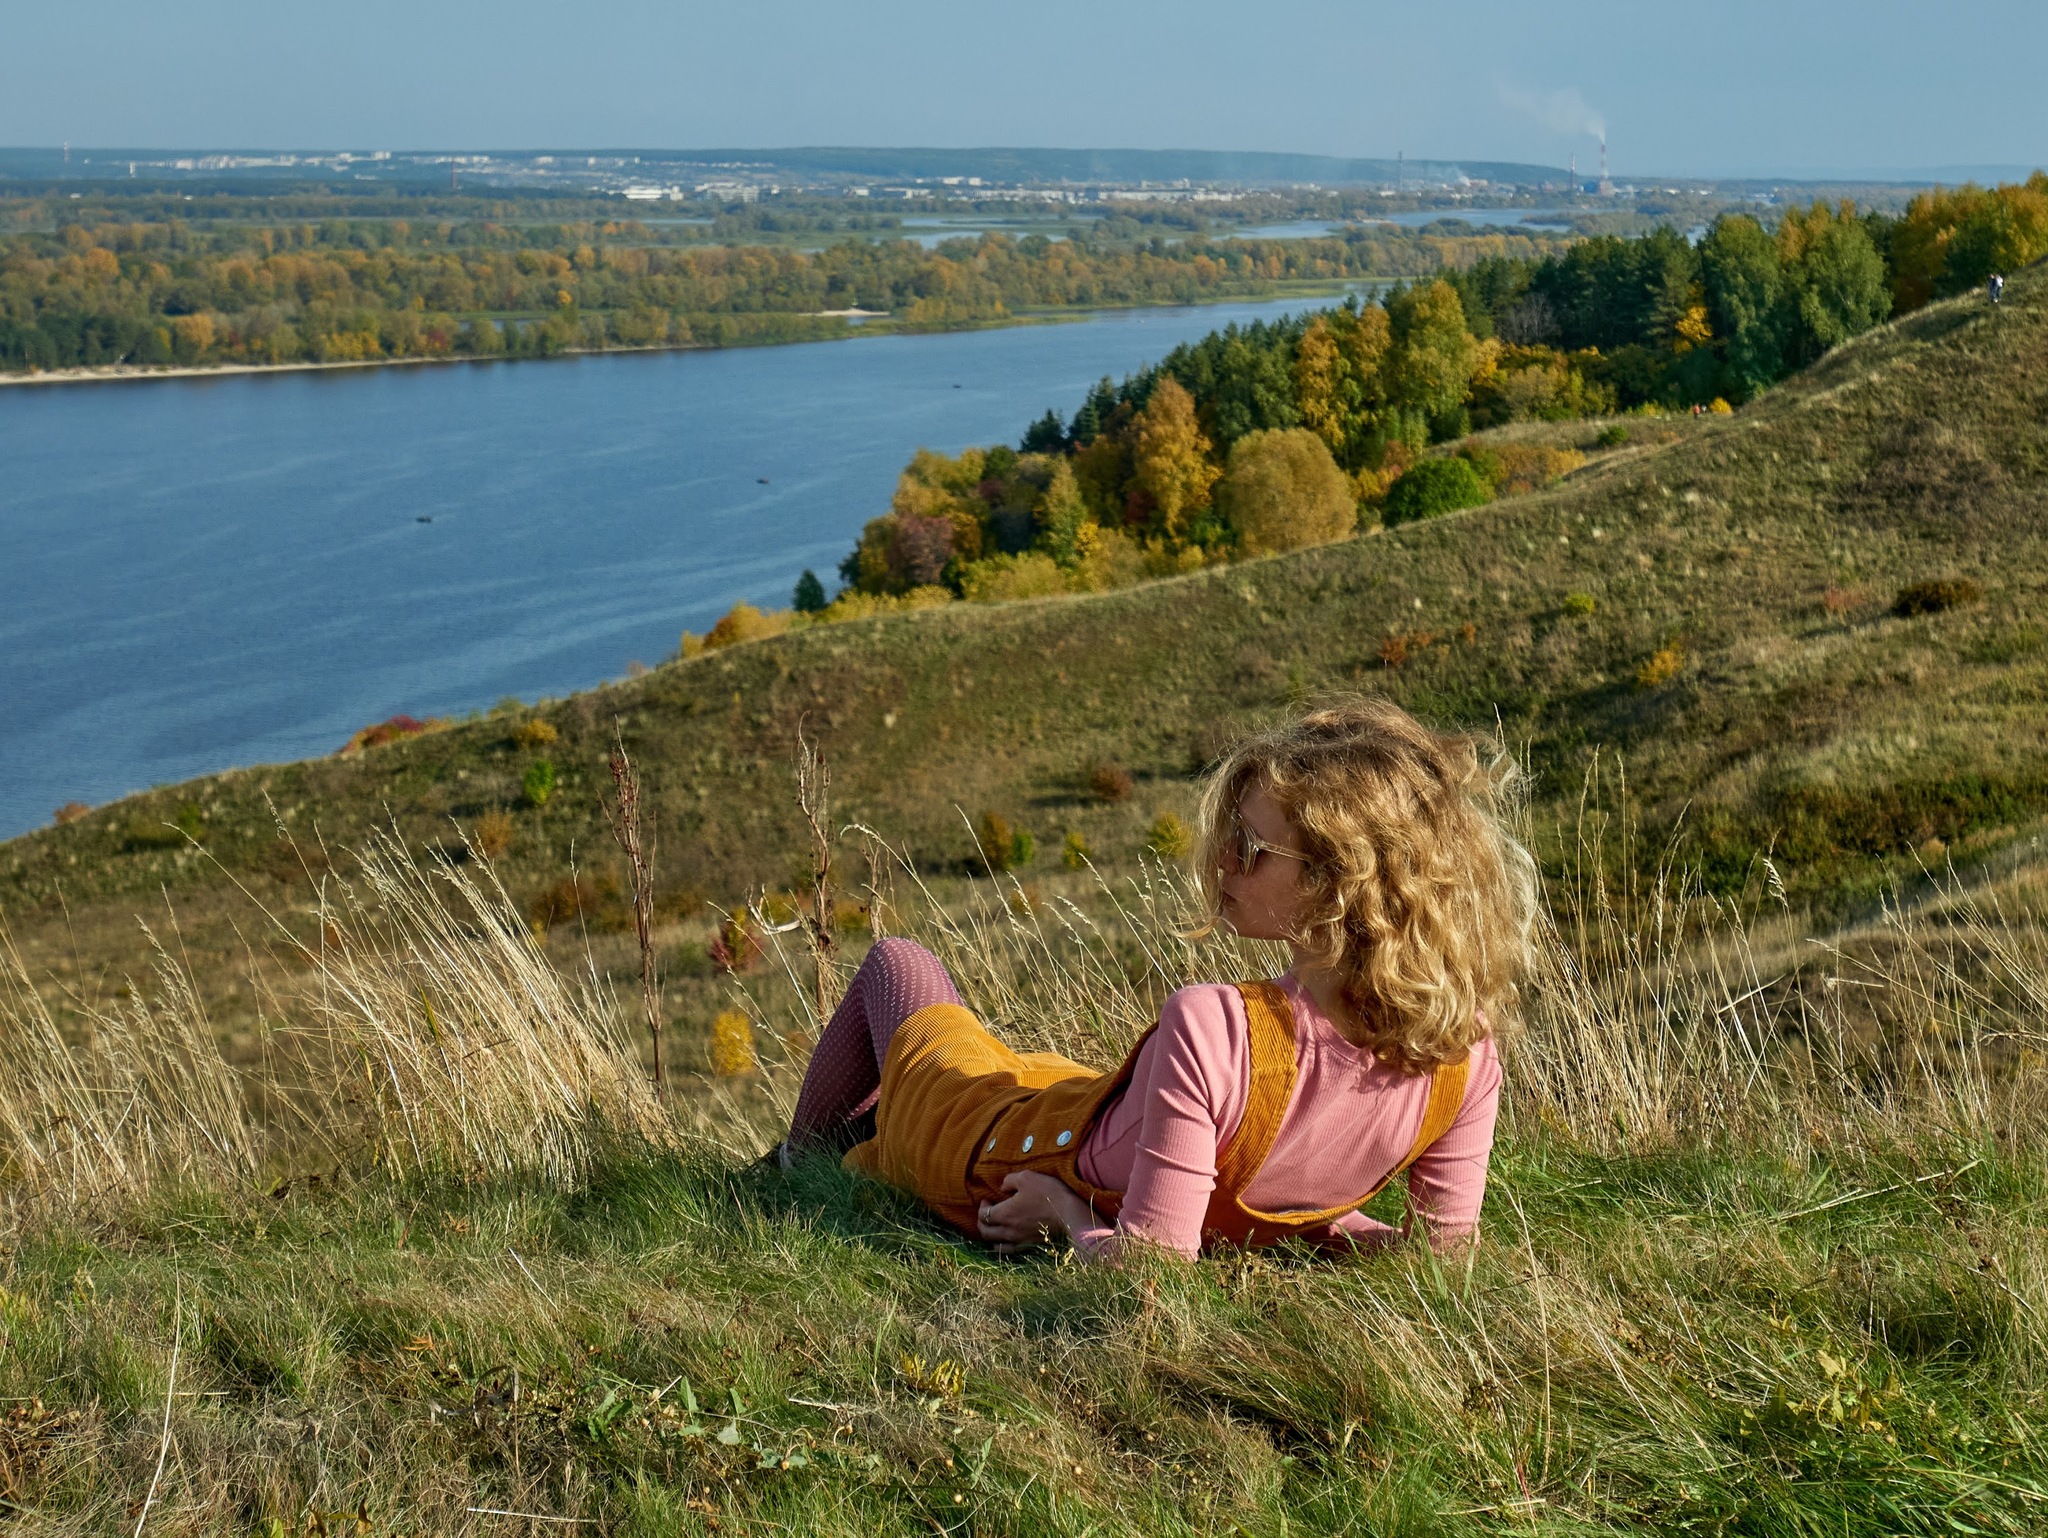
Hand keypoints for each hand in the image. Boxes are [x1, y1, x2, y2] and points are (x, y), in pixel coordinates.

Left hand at [977, 1171, 1093, 1254]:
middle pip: (985, 1232)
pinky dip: (1003, 1247)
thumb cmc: (1048, 1194)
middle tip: (988, 1213)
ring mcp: (1019, 1241)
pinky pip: (1010, 1252)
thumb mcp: (1027, 1177)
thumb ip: (1010, 1181)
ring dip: (991, 1237)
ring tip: (996, 1228)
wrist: (1069, 1214)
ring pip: (995, 1246)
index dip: (982, 1207)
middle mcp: (1008, 1231)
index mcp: (1005, 1214)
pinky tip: (1008, 1241)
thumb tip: (1002, 1187)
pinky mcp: (1029, 1247)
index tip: (987, 1199)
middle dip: (982, 1222)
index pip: (983, 1215)